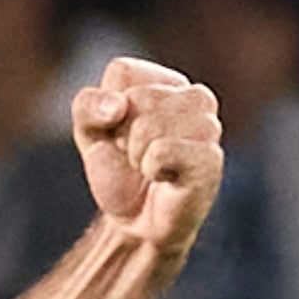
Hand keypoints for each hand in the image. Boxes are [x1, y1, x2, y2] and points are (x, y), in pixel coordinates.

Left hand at [74, 56, 227, 265]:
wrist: (135, 226)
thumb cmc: (119, 175)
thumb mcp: (89, 133)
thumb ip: (88, 106)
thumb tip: (118, 106)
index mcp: (167, 82)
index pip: (122, 72)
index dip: (107, 109)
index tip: (118, 133)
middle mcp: (195, 97)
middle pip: (138, 97)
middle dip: (122, 134)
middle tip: (134, 157)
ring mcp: (208, 127)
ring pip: (150, 123)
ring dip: (136, 153)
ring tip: (148, 168)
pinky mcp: (210, 158)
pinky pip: (163, 150)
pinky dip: (150, 167)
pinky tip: (163, 178)